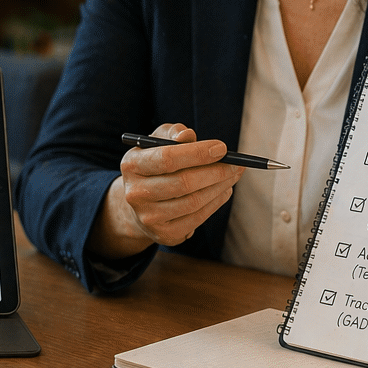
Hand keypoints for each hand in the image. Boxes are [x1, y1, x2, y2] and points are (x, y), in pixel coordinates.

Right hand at [87, 124, 243, 259]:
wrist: (140, 203)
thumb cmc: (154, 165)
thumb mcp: (157, 143)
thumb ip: (172, 133)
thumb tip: (187, 135)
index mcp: (131, 165)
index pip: (167, 158)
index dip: (197, 153)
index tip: (222, 148)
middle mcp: (135, 193)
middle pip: (183, 182)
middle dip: (215, 171)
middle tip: (236, 164)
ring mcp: (148, 216)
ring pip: (193, 201)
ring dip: (220, 187)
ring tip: (233, 175)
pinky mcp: (164, 233)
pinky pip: (197, 218)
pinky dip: (216, 203)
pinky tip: (224, 191)